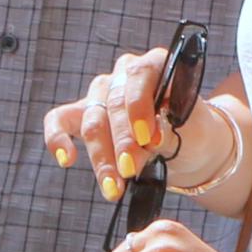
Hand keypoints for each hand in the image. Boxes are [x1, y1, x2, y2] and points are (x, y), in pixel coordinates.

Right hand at [41, 50, 239, 204]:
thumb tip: (139, 148)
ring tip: (113, 187)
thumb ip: (166, 135)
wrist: (190, 146)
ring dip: (100, 157)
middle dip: (121, 141)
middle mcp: (125, 73)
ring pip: (92, 121)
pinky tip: (66, 160)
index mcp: (158, 64)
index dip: (140, 108)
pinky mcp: (82, 114)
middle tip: (129, 171)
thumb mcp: (192, 132)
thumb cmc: (194, 132)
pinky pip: (59, 120)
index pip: (142, 75)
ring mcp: (101, 92)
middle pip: (114, 104)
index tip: (148, 139)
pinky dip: (58, 139)